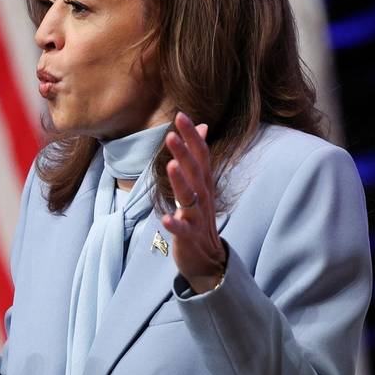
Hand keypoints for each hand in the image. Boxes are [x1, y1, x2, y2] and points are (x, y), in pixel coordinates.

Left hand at [161, 112, 226, 293]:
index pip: (201, 154)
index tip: (180, 115)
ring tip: (170, 165)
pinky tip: (166, 218)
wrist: (208, 258)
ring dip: (180, 182)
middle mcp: (203, 196)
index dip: (191, 136)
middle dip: (184, 152)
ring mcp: (198, 217)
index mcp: (204, 183)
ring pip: (190, 197)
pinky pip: (183, 230)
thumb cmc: (199, 217)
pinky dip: (176, 224)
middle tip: (171, 133)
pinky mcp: (190, 237)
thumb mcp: (200, 184)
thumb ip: (198, 156)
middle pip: (195, 171)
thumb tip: (202, 127)